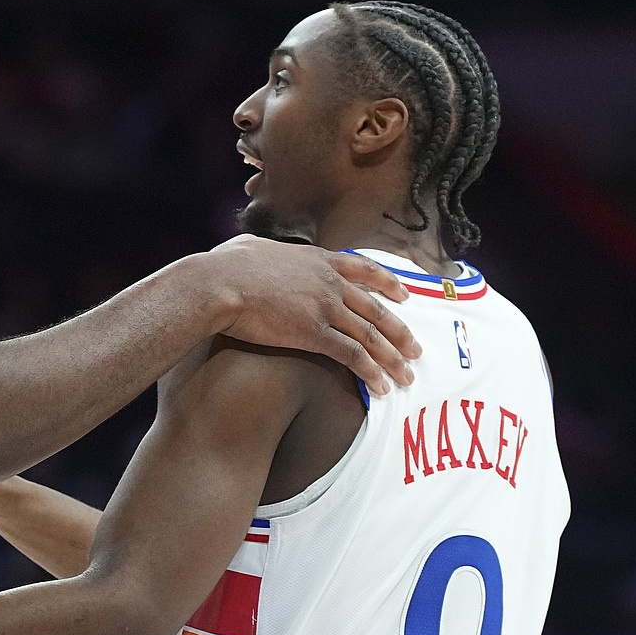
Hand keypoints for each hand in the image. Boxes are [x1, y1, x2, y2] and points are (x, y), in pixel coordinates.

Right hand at [207, 237, 419, 394]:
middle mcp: (329, 282)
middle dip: (400, 332)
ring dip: (393, 359)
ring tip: (406, 377)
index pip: (364, 269)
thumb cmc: (227, 266)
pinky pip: (352, 355)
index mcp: (318, 260)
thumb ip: (269, 253)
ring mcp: (324, 307)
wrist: (219, 284)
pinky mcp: (313, 333)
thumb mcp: (254, 248)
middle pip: (376, 309)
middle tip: (416, 349)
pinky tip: (380, 386)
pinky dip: (370, 372)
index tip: (404, 295)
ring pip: (371, 335)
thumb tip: (256, 252)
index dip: (388, 284)